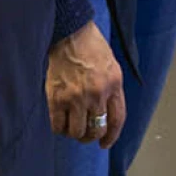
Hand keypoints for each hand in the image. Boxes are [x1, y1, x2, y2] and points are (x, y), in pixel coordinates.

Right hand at [46, 20, 125, 148]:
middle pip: (97, 130)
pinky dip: (59, 128)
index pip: (117, 120)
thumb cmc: (90, 45)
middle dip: (91, 136)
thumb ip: (111, 89)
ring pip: (78, 132)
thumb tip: (106, 113)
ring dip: (74, 132)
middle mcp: (98, 93)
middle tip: (85, 133)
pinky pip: (58, 126)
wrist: (69, 31)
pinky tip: (60, 119)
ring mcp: (77, 97)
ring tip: (71, 124)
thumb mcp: (111, 65)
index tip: (104, 144)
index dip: (111, 137)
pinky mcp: (57, 98)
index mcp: (114, 84)